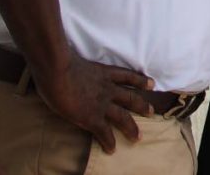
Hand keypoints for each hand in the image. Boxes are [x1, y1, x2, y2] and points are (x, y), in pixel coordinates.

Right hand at [32, 50, 153, 153]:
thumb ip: (78, 65)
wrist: (58, 71)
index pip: (127, 76)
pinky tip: (112, 149)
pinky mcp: (91, 117)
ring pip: (123, 117)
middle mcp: (107, 88)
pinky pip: (103, 132)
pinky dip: (108, 141)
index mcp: (104, 73)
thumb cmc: (59, 61)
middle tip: (151, 112)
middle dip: (142, 106)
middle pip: (131, 97)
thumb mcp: (76, 60)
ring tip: (137, 137)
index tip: (151, 84)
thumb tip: (67, 64)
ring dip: (131, 128)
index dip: (140, 80)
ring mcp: (101, 103)